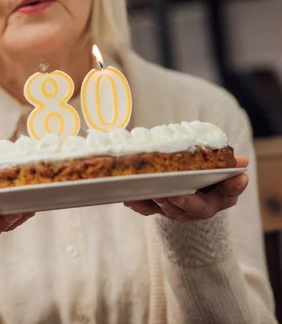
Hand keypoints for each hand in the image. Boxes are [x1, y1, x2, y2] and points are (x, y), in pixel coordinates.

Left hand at [124, 156, 248, 221]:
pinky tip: (130, 199)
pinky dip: (139, 204)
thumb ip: (223, 164)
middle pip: (195, 206)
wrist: (185, 187)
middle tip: (174, 193)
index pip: (229, 193)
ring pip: (170, 210)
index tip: (235, 180)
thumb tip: (241, 161)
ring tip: (154, 193)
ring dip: (161, 202)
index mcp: (220, 196)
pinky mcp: (159, 209)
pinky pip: (148, 209)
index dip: (232, 188)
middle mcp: (200, 206)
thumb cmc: (203, 175)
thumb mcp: (216, 169)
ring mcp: (178, 210)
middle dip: (184, 200)